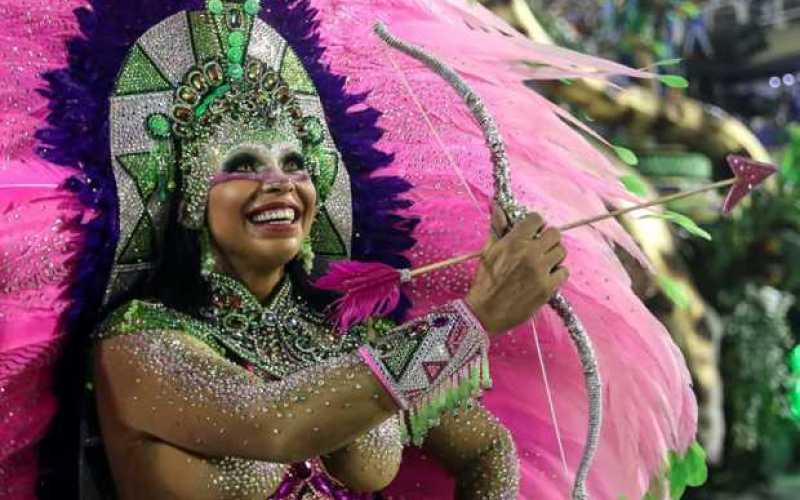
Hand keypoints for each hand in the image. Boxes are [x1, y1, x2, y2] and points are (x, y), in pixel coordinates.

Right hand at [465, 206, 567, 335]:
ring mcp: (540, 271)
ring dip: (554, 255)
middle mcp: (530, 253)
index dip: (536, 224)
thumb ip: (497, 228)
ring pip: (561, 252)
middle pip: (555, 234)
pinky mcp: (547, 288)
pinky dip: (557, 273)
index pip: (536, 219)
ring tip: (544, 263)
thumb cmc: (484, 281)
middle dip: (548, 238)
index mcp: (514, 242)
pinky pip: (564, 272)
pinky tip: (547, 277)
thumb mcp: (488, 251)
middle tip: (541, 247)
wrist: (485, 312)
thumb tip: (498, 206)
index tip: (533, 232)